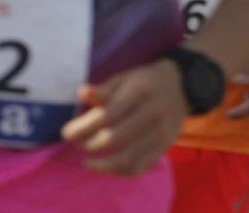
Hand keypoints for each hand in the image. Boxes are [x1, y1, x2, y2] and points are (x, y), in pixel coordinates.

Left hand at [61, 58, 188, 173]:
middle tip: (76, 143)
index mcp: (139, 92)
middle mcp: (152, 114)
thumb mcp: (123, 78)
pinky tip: (107, 168)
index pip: (107, 115)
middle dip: (90, 144)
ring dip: (104, 164)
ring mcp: (161, 134)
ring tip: (87, 162)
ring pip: (130, 157)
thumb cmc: (144, 81)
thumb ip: (103, 90)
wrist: (181, 87)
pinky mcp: (165, 147)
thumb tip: (81, 93)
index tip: (66, 133)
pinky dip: (122, 171)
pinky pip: (142, 165)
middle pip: (117, 137)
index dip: (84, 127)